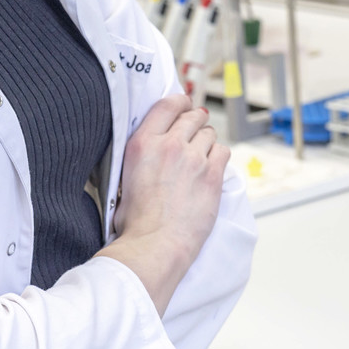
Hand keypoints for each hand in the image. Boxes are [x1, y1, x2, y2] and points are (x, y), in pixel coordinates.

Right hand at [97, 93, 229, 314]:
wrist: (154, 245)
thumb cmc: (135, 222)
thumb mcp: (124, 178)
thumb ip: (141, 156)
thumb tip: (152, 150)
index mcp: (141, 144)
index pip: (167, 105)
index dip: (179, 102)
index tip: (183, 105)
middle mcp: (168, 145)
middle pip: (193, 116)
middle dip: (196, 121)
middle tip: (196, 131)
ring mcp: (193, 158)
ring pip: (209, 134)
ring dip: (207, 142)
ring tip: (201, 157)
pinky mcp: (212, 174)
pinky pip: (223, 152)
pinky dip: (218, 157)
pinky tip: (211, 168)